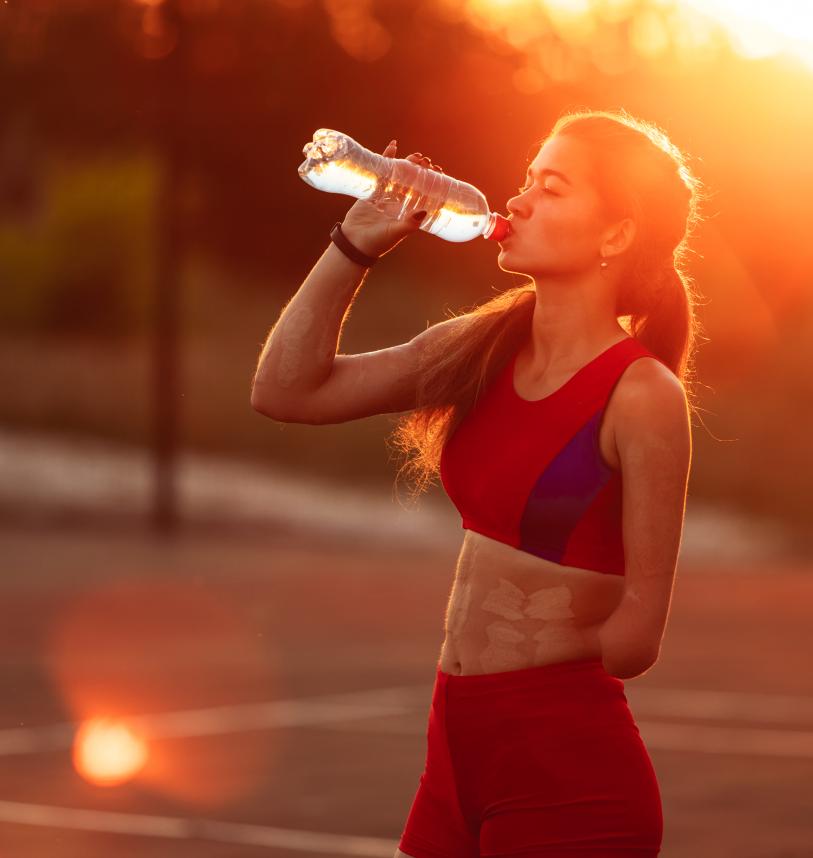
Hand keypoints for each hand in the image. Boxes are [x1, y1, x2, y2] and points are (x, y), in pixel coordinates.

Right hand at [340, 140, 444, 257]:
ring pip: (399, 174)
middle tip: (426, 161)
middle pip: (414, 181)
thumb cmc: (377, 242)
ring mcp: (386, 195)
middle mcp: (399, 202)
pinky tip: (393, 146)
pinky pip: (381, 171)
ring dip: (407, 162)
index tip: (438, 171)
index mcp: (408, 212)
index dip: (433, 181)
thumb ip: (409, 224)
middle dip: (421, 169)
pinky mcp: (372, 190)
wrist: (354, 243)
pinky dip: (387, 158)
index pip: (425, 192)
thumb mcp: (395, 233)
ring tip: (416, 155)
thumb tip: (424, 212)